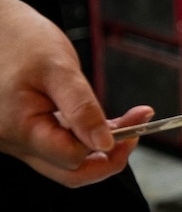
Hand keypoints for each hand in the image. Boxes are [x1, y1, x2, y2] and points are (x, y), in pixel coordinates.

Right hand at [0, 0, 153, 187]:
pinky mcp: (24, 133)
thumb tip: (105, 143)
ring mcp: (17, 141)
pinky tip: (101, 121)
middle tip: (135, 131)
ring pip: (66, 161)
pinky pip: (58, 146)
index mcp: (18, 128)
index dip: (109, 147)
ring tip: (124, 121)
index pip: (73, 158)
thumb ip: (82, 109)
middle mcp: (14, 142)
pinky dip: (84, 137)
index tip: (136, 123)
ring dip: (99, 147)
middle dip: (109, 156)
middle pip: (70, 172)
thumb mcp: (58, 68)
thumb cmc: (19, 40)